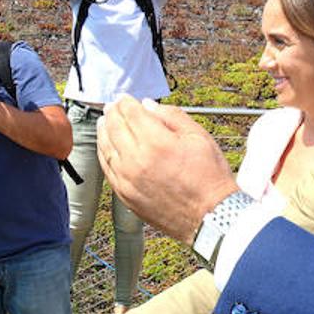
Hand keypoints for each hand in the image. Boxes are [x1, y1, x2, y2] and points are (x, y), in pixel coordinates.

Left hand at [98, 97, 237, 241]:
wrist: (210, 216)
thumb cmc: (209, 176)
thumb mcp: (199, 136)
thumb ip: (172, 116)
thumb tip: (148, 105)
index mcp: (156, 142)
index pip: (131, 113)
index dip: (126, 102)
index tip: (125, 97)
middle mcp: (136, 160)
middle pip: (114, 127)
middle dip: (112, 113)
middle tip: (112, 106)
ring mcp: (127, 179)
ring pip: (105, 148)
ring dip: (103, 131)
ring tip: (104, 122)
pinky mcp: (125, 195)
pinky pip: (107, 169)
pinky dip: (103, 153)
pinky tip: (106, 147)